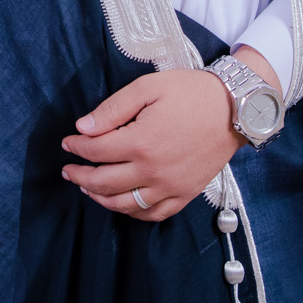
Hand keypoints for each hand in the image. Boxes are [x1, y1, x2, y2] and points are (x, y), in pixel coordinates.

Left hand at [59, 48, 278, 222]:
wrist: (234, 109)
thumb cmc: (190, 93)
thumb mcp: (147, 87)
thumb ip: (112, 109)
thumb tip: (83, 127)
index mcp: (140, 142)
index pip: (95, 151)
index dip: (76, 147)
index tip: (67, 142)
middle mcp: (153, 171)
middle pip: (104, 182)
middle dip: (80, 176)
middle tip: (67, 170)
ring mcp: (170, 186)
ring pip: (125, 204)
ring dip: (100, 198)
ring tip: (87, 189)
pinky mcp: (186, 194)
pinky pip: (154, 214)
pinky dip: (133, 213)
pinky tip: (122, 204)